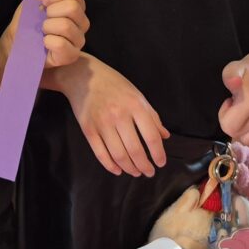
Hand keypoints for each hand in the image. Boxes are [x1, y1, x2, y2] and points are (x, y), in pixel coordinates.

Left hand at [9, 0, 88, 68]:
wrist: (14, 41)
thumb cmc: (28, 18)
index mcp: (77, 7)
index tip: (43, 4)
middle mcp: (82, 23)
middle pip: (73, 7)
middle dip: (50, 12)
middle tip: (42, 19)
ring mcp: (78, 41)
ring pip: (66, 26)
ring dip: (46, 27)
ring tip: (42, 32)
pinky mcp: (70, 56)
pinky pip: (62, 44)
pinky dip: (47, 41)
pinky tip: (44, 44)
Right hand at [61, 55, 169, 177]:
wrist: (83, 76)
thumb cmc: (114, 84)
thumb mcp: (137, 94)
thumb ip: (152, 116)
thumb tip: (165, 136)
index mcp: (135, 105)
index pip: (151, 137)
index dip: (158, 154)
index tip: (161, 163)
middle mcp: (119, 115)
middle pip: (135, 150)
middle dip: (144, 166)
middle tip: (149, 172)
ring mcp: (102, 123)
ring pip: (118, 155)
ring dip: (130, 168)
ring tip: (136, 172)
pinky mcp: (88, 129)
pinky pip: (100, 154)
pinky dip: (111, 166)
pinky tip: (118, 170)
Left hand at [218, 60, 248, 145]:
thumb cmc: (246, 72)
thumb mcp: (232, 69)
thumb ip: (230, 76)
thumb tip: (234, 81)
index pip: (229, 127)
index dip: (224, 116)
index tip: (230, 103)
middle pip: (238, 135)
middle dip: (233, 123)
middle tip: (237, 106)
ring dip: (244, 129)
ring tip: (246, 112)